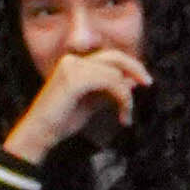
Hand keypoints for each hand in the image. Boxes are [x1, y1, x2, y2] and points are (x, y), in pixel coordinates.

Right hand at [4, 42, 144, 159]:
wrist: (40, 133)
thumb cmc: (63, 120)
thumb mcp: (93, 102)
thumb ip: (110, 90)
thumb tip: (132, 81)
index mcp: (75, 64)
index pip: (110, 56)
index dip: (130, 65)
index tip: (144, 81)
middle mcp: (73, 61)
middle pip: (114, 56)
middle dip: (135, 68)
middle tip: (148, 84)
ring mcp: (72, 67)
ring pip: (114, 74)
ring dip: (126, 97)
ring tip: (125, 116)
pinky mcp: (74, 79)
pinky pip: (109, 82)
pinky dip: (121, 99)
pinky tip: (122, 117)